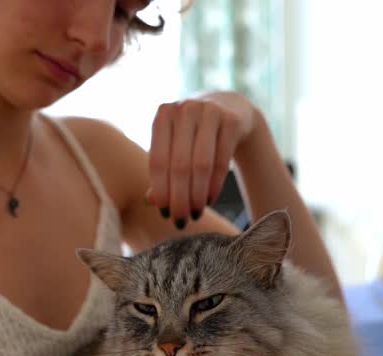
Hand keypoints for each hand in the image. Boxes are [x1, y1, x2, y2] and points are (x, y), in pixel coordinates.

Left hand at [146, 91, 257, 227]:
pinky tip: (209, 199)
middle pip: (179, 165)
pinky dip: (214, 185)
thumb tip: (151, 202)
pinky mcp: (232, 121)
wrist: (229, 108)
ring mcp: (210, 112)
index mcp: (163, 115)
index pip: (157, 160)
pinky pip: (221, 160)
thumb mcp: (174, 145)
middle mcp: (184, 110)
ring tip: (195, 213)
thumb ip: (161, 170)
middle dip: (180, 197)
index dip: (160, 189)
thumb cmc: (192, 133)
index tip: (164, 213)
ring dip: (197, 194)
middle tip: (181, 219)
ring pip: (201, 164)